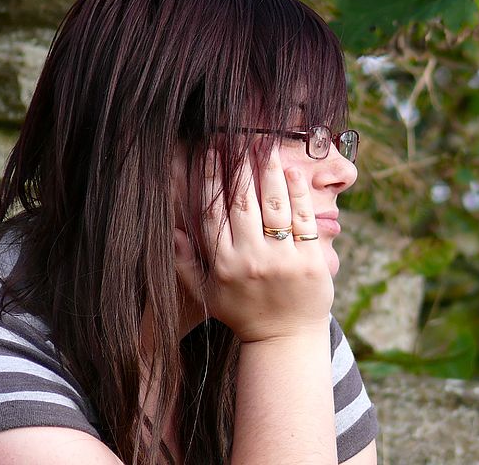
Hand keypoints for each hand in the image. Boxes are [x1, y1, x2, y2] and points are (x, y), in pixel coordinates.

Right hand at [174, 141, 333, 342]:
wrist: (286, 339)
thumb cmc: (243, 313)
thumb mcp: (206, 292)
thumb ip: (184, 262)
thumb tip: (168, 228)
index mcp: (224, 265)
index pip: (213, 213)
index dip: (211, 179)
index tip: (211, 153)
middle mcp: (252, 260)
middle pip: (244, 203)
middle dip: (240, 167)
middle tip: (238, 139)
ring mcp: (283, 260)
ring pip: (275, 206)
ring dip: (269, 172)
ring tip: (265, 147)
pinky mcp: (310, 261)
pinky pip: (304, 219)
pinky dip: (298, 193)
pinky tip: (291, 172)